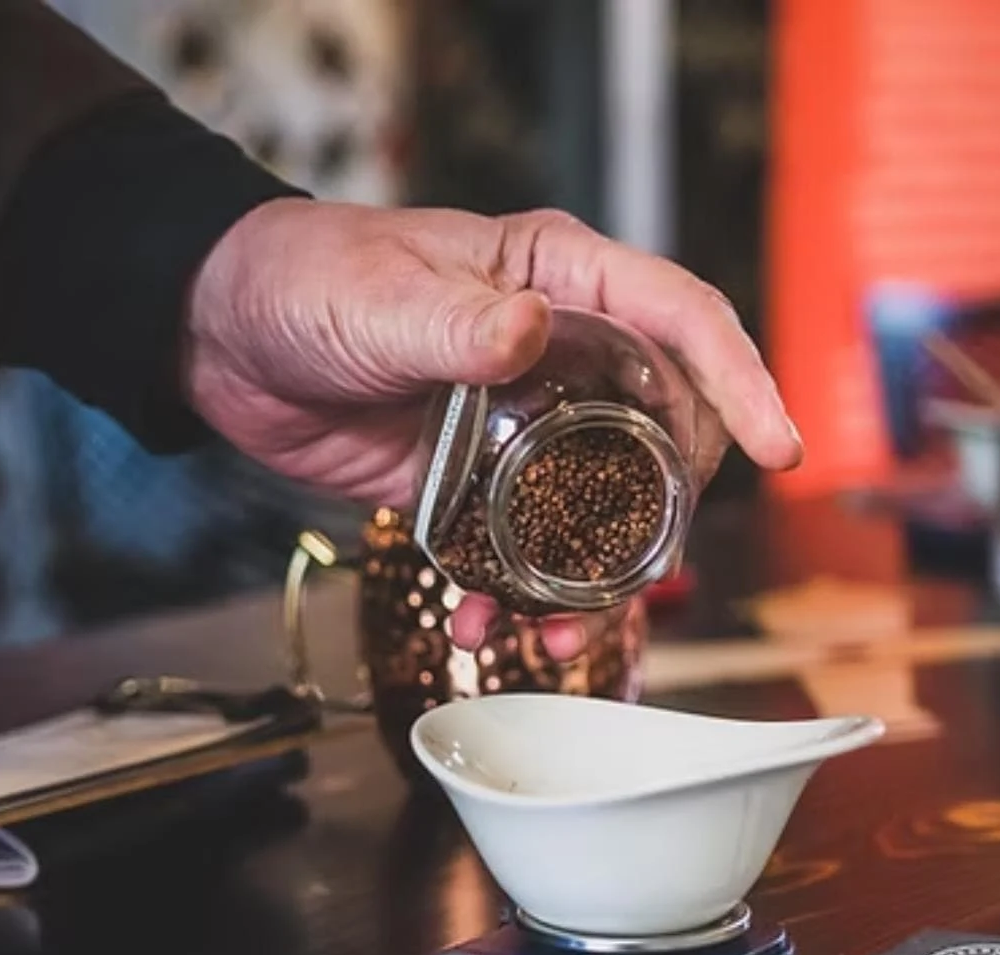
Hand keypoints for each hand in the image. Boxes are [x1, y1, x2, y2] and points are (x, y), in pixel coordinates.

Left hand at [184, 198, 801, 654]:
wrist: (222, 337)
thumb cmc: (304, 276)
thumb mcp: (378, 295)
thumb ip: (452, 322)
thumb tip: (530, 334)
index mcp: (562, 280)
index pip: (682, 319)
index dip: (739, 381)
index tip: (776, 449)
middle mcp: (566, 352)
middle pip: (667, 428)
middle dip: (670, 508)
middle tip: (647, 567)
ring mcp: (527, 423)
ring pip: (603, 504)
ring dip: (598, 577)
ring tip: (561, 632)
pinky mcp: (482, 482)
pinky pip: (529, 545)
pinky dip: (519, 594)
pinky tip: (488, 627)